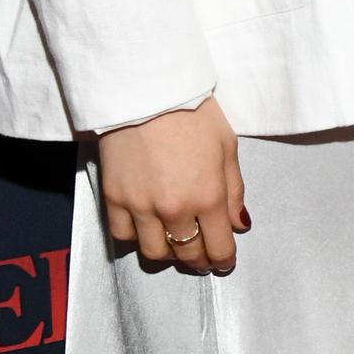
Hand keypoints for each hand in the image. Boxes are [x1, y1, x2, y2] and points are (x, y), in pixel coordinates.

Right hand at [97, 98, 247, 272]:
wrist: (148, 91)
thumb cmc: (195, 112)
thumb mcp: (227, 146)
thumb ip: (234, 191)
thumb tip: (239, 225)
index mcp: (208, 196)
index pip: (219, 248)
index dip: (223, 260)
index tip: (224, 261)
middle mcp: (175, 209)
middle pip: (187, 255)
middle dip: (199, 260)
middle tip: (202, 255)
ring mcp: (141, 207)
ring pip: (154, 254)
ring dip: (168, 253)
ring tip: (174, 241)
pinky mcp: (114, 199)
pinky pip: (123, 237)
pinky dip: (136, 237)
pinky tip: (146, 226)